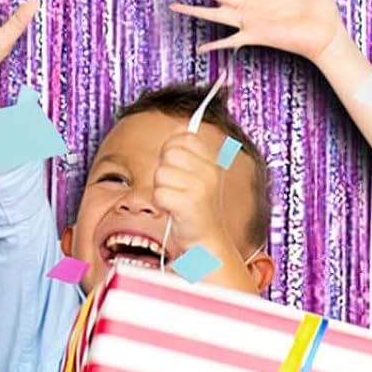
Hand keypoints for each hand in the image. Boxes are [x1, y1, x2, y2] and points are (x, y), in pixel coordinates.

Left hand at [153, 129, 232, 256]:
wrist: (208, 244)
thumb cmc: (199, 209)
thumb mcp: (200, 176)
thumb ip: (189, 151)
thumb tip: (178, 127)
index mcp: (213, 162)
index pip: (184, 137)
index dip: (173, 151)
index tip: (179, 169)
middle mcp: (209, 172)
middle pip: (168, 153)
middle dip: (165, 171)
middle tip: (177, 188)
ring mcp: (200, 188)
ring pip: (160, 174)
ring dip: (162, 189)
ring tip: (176, 201)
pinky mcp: (188, 204)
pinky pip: (158, 194)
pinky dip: (161, 204)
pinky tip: (174, 211)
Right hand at [169, 0, 342, 63]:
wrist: (328, 34)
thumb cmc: (322, 10)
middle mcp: (251, 6)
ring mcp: (251, 21)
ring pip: (215, 13)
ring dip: (193, 10)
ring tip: (174, 6)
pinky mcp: (255, 36)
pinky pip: (230, 41)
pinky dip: (215, 45)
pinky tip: (200, 49)